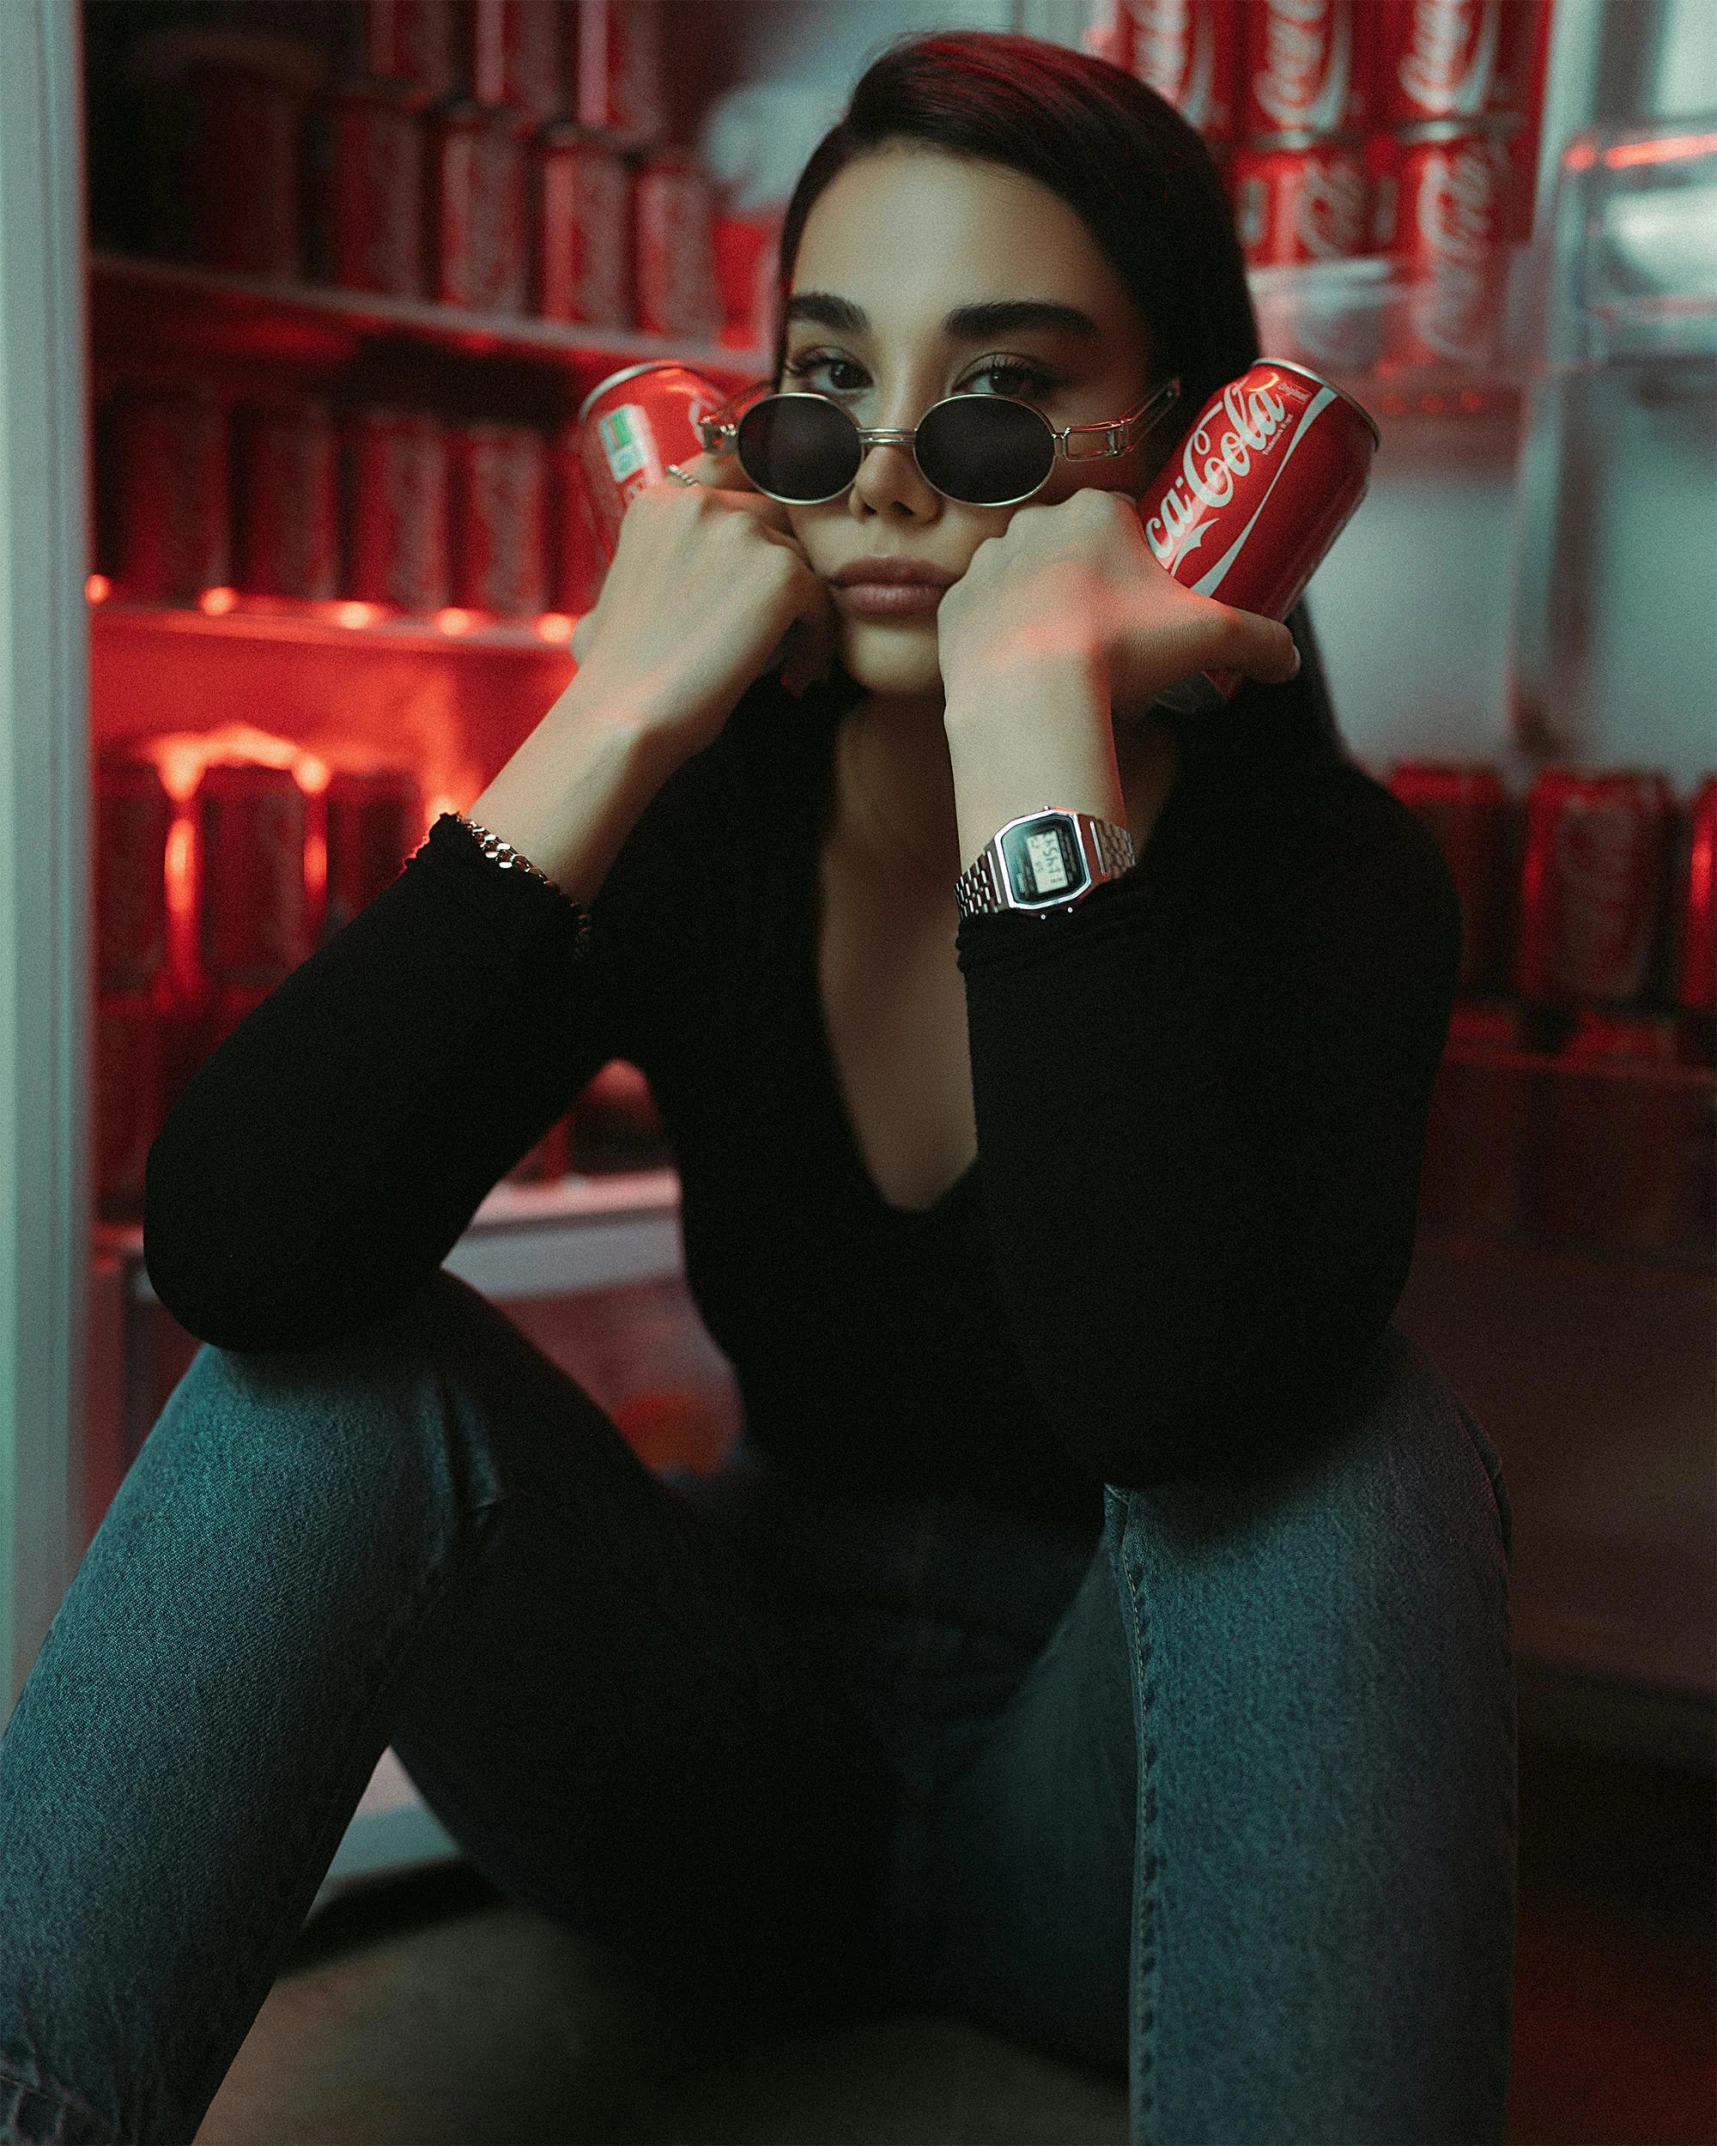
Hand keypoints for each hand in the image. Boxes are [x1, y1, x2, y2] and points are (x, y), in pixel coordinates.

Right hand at [567, 448, 834, 766]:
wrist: (623, 716)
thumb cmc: (613, 675)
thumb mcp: (610, 597)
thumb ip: (646, 570)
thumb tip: (661, 576)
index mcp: (660, 502)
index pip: (734, 494)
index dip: (752, 539)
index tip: (754, 586)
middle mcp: (701, 504)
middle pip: (775, 524)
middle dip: (779, 575)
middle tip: (779, 629)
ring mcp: (742, 532)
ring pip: (801, 563)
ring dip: (801, 613)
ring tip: (790, 662)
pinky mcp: (780, 573)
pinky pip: (822, 601)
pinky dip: (818, 640)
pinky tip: (798, 676)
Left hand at [935, 486, 1298, 718]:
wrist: (1030, 696)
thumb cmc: (1119, 651)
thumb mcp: (1208, 638)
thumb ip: (1259, 641)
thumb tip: (1289, 661)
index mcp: (1094, 512)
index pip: (1121, 516)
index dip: (1140, 555)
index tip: (1149, 595)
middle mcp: (1033, 523)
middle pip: (1071, 544)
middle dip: (1091, 580)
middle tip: (1114, 632)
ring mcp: (987, 562)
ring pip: (1022, 575)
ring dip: (1042, 603)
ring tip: (1066, 654)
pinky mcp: (954, 605)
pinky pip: (981, 611)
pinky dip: (1000, 634)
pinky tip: (1021, 665)